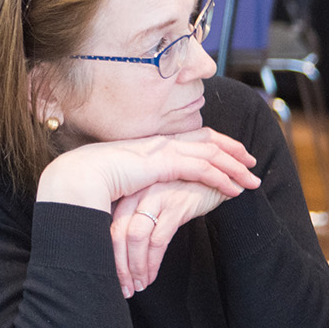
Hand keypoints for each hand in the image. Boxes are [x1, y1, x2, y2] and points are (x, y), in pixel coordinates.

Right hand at [35, 128, 257, 213]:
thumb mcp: (123, 175)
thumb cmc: (92, 180)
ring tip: (252, 181)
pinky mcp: (165, 164)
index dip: (216, 143)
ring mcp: (164, 151)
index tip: (233, 152)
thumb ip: (140, 177)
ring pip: (212, 155)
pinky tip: (235, 190)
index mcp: (152, 143)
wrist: (76, 177)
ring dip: (235, 169)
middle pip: (208, 141)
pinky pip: (203, 170)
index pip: (192, 137)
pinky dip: (222, 179)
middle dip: (234, 150)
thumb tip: (146, 185)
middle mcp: (161, 142)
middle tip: (252, 163)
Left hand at [109, 180, 227, 297]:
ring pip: (135, 237)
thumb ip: (139, 213)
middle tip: (122, 288)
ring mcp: (156, 197)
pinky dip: (152, 262)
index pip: (107, 225)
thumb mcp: (158, 197)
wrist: (222, 174)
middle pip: (117, 233)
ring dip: (135, 267)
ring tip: (138, 286)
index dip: (107, 254)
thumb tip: (122, 247)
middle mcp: (138, 191)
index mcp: (128, 189)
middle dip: (118, 265)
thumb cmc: (187, 187)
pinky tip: (152, 276)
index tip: (111, 276)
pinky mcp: (176, 206)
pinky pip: (158, 239)